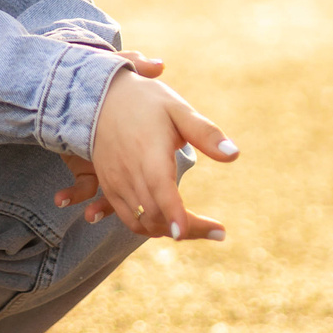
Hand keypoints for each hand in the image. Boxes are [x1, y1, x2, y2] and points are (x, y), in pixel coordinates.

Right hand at [54, 65, 235, 240]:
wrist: (98, 99)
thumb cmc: (144, 102)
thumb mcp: (178, 109)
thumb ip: (206, 134)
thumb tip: (235, 154)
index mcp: (150, 154)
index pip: (161, 191)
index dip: (172, 214)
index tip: (184, 233)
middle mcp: (129, 174)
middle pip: (156, 216)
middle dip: (188, 229)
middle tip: (218, 232)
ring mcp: (116, 184)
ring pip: (142, 223)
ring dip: (168, 230)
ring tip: (196, 228)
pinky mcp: (110, 189)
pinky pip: (129, 218)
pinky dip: (150, 226)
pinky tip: (169, 223)